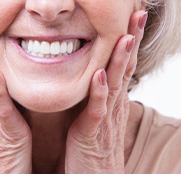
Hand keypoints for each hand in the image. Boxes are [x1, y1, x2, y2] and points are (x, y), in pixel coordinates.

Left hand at [65, 10, 146, 172]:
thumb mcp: (97, 115)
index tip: (131, 20)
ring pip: (115, 85)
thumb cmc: (93, 145)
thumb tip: (98, 76)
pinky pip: (97, 109)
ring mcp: (104, 118)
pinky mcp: (92, 132)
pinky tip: (100, 75)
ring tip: (125, 37)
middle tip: (138, 16)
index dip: (128, 43)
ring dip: (120, 61)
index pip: (123, 66)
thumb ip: (98, 96)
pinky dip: (99, 92)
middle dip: (131, 42)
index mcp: (112, 100)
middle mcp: (113, 105)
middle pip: (125, 69)